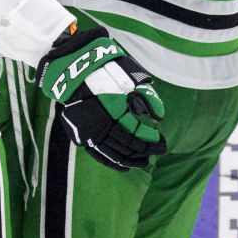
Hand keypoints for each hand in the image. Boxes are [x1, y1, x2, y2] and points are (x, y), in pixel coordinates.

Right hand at [36, 26, 165, 171]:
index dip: (151, 140)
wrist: (74, 70)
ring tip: (144, 162)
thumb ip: (146, 97)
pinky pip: (99, 155)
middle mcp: (101, 126)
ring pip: (114, 154)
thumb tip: (159, 118)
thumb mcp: (130, 79)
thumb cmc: (106, 71)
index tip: (163, 141)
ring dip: (131, 160)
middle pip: (127, 146)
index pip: (137, 134)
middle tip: (158, 152)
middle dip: (145, 150)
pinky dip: (112, 162)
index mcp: (114, 112)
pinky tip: (125, 167)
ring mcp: (90, 132)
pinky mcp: (82, 135)